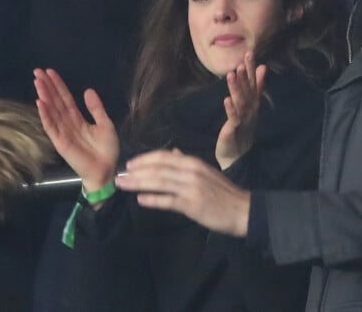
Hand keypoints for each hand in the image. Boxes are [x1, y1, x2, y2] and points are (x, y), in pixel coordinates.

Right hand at [34, 68, 119, 191]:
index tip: (50, 72)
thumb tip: (87, 90)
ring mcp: (62, 132)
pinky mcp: (60, 142)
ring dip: (44, 96)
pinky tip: (40, 103)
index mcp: (78, 119)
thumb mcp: (105, 124)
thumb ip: (96, 108)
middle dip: (47, 87)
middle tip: (37, 72)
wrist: (107, 170)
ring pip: (51, 111)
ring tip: (38, 82)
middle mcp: (68, 124)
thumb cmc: (107, 149)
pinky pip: (51, 127)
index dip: (58, 86)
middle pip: (56, 102)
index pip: (65, 99)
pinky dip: (45, 115)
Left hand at [117, 149, 250, 236]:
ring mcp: (191, 187)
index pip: (163, 156)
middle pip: (158, 168)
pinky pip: (168, 201)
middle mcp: (190, 171)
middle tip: (119, 175)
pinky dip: (153, 200)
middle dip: (136, 171)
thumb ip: (187, 162)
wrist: (242, 209)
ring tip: (124, 185)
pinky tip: (141, 200)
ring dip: (139, 183)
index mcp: (193, 162)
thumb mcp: (206, 171)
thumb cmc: (222, 191)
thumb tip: (172, 152)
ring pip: (159, 182)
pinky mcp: (192, 204)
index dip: (145, 159)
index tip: (130, 164)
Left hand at [215, 52, 266, 169]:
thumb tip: (263, 67)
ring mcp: (243, 119)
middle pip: (248, 90)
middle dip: (246, 75)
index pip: (253, 82)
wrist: (237, 154)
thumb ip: (256, 86)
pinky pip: (234, 118)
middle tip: (243, 60)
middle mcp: (250, 110)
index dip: (251, 68)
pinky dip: (231, 109)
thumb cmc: (242, 127)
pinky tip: (226, 100)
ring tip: (232, 74)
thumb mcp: (249, 104)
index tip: (249, 53)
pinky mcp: (234, 130)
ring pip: (241, 102)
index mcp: (253, 103)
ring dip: (237, 88)